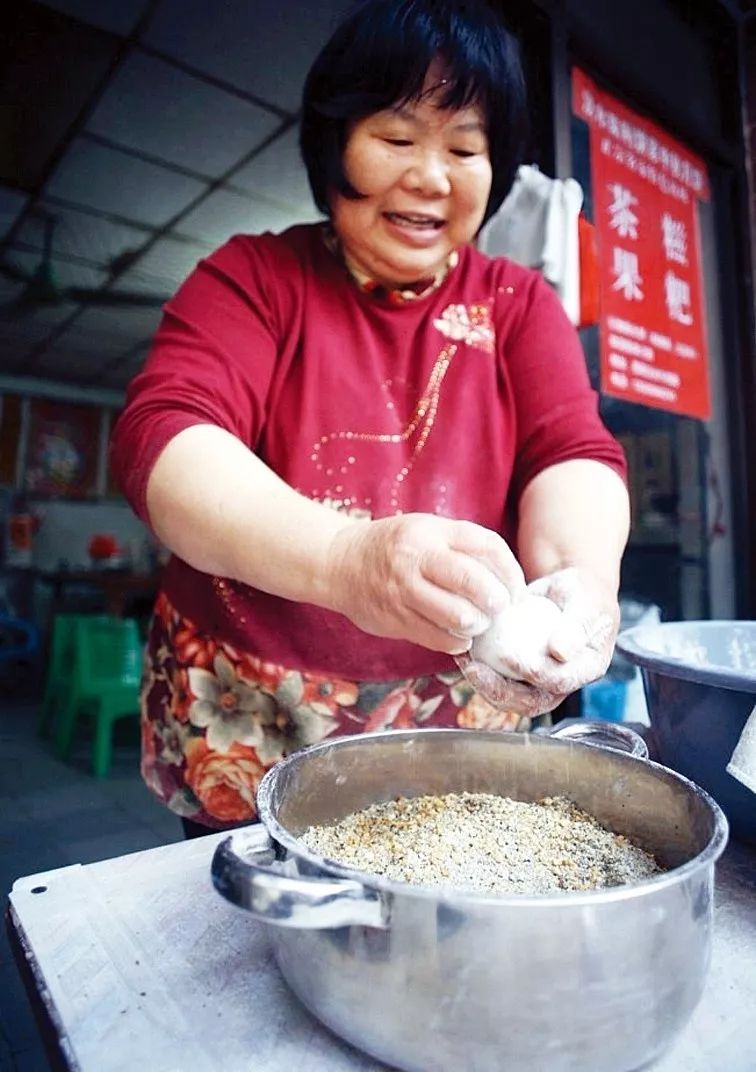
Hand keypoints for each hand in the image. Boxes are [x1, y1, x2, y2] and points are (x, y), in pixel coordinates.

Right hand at [325, 513, 524, 654]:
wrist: (338, 562)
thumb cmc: (394, 547)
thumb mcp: (426, 531)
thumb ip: (462, 548)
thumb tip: (508, 579)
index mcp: (431, 532)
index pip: (486, 546)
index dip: (510, 571)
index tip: (516, 589)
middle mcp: (417, 558)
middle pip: (473, 581)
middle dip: (496, 601)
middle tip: (500, 609)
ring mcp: (403, 590)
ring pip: (457, 615)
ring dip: (476, 624)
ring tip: (478, 623)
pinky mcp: (393, 618)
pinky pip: (437, 637)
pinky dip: (456, 641)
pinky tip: (459, 637)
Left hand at [458, 567, 618, 715]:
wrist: (567, 590)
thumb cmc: (582, 593)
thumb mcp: (586, 603)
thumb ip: (577, 627)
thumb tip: (560, 653)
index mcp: (586, 670)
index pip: (560, 682)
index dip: (537, 675)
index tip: (513, 659)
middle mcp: (562, 681)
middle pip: (530, 701)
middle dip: (500, 692)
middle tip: (476, 671)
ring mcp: (539, 680)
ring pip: (509, 695)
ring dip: (485, 685)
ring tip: (466, 664)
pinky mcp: (517, 673)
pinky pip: (497, 678)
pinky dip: (479, 669)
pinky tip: (463, 653)